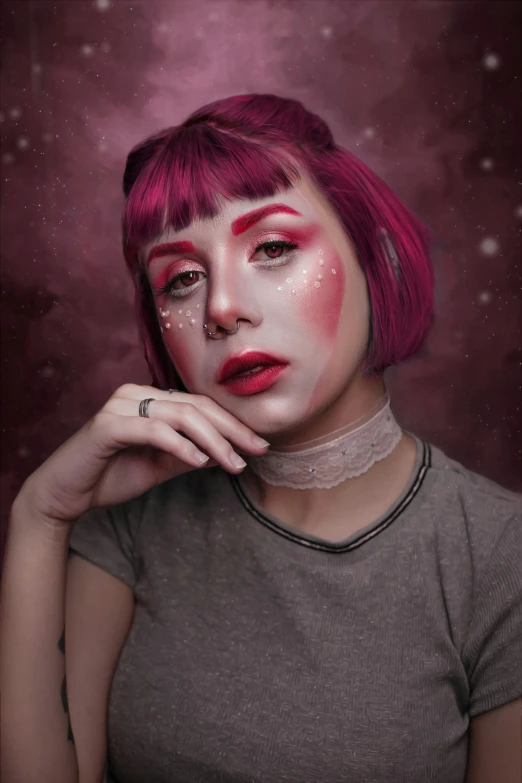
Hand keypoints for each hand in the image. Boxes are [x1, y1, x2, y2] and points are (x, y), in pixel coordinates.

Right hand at [17, 384, 268, 526]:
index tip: (259, 444)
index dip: (233, 424)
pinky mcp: (106, 425)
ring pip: (180, 416)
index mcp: (149, 399)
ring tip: (234, 463)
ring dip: (213, 441)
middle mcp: (136, 395)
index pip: (200, 405)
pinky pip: (153, 431)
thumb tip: (227, 452)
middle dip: (232, 430)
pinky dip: (180, 446)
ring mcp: (120, 406)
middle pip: (196, 406)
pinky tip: (200, 462)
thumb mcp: (159, 467)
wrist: (64, 495)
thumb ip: (188, 455)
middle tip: (258, 450)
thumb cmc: (109, 477)